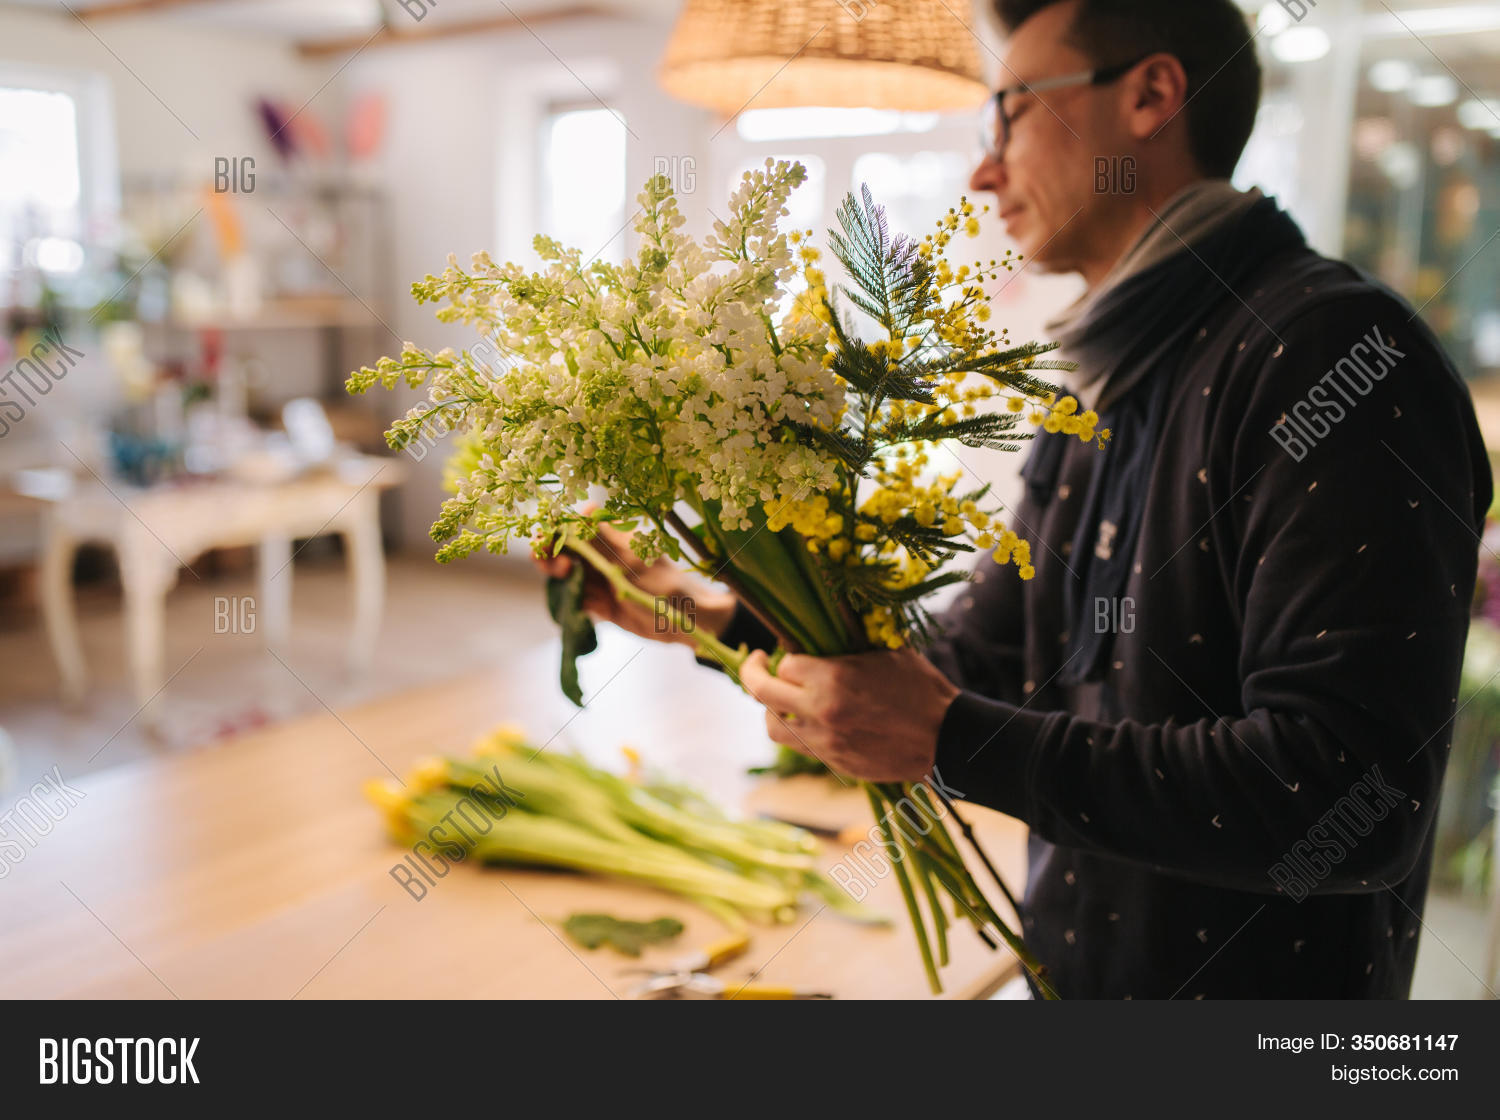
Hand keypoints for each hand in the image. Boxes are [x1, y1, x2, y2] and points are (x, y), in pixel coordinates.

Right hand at [532, 519, 735, 647]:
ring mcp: (601, 579)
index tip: (550, 536)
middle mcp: (604, 555)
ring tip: (559, 575)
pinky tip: (572, 599)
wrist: (687, 622)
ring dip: (556, 573)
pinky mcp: (601, 603)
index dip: (560, 527)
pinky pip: (577, 597)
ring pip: (567, 572)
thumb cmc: (665, 585)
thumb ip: (604, 542)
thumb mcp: (633, 561)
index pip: (578, 524)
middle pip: (566, 547)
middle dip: (551, 550)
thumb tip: (584, 510)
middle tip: (547, 560)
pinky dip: (570, 597)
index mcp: (614, 537)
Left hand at [739, 647, 959, 781]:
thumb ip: (850, 641)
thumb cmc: (921, 689)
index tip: (793, 650)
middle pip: (761, 692)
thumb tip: (823, 626)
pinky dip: (794, 729)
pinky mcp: (832, 761)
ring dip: (772, 707)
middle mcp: (821, 711)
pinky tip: (806, 718)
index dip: (788, 654)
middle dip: (752, 672)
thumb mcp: (887, 652)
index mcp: (833, 679)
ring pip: (772, 725)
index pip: (785, 663)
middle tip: (756, 662)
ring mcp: (824, 741)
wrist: (945, 738)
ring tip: (780, 697)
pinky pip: (797, 745)